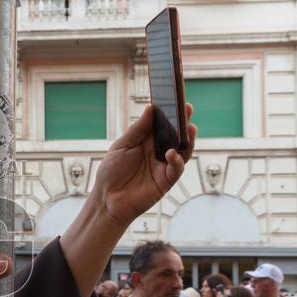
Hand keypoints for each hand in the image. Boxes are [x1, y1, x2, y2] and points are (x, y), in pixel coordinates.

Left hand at [92, 103, 195, 227]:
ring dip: (187, 139)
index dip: (169, 112)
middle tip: (187, 107)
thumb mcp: (122, 146)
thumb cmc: (111, 172)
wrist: (107, 199)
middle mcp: (158, 152)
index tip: (175, 97)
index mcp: (147, 141)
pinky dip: (177, 160)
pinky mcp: (166, 181)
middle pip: (175, 134)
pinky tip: (171, 153)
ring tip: (189, 127)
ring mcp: (164, 166)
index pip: (162, 124)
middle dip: (183, 121)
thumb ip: (138, 129)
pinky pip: (177, 169)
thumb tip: (151, 108)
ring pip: (182, 150)